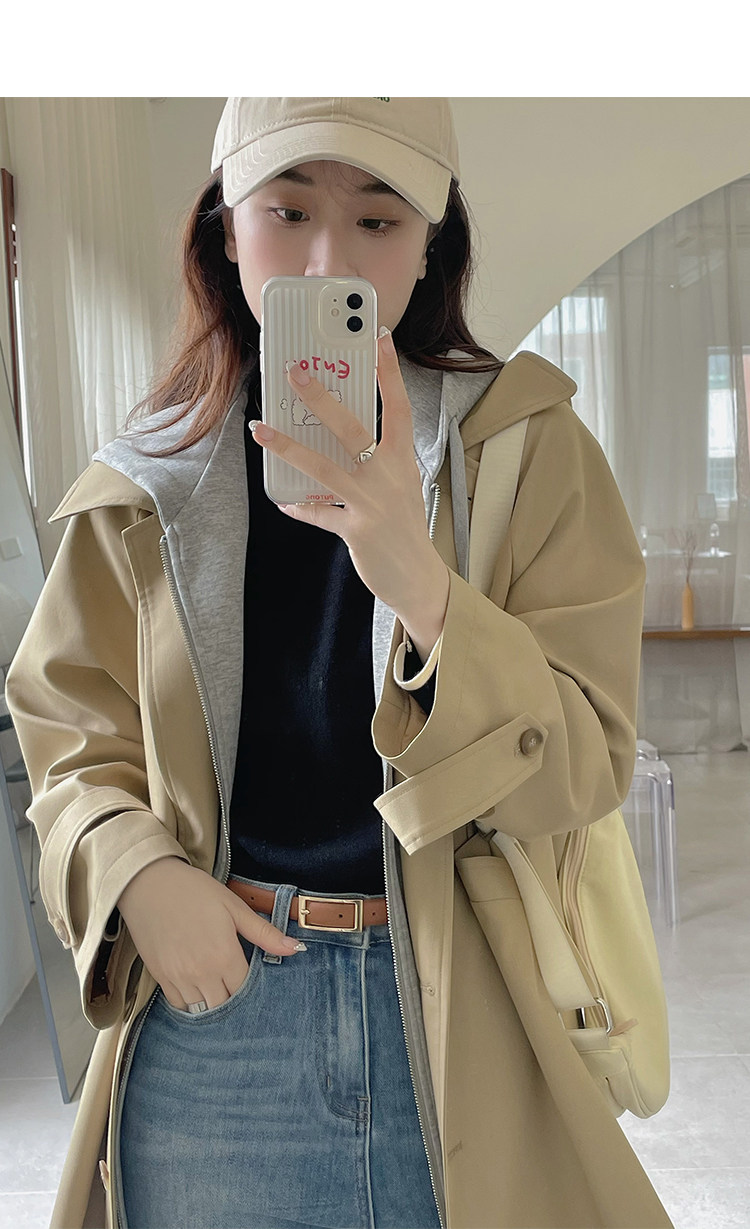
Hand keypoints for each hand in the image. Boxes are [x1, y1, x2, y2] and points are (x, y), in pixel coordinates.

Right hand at [116, 857, 304, 1010]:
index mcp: (224, 956)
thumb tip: (295, 948)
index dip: (252, 989)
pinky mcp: (160, 977)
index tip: (252, 979)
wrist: (149, 883)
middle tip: (237, 985)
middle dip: (233, 999)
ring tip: (219, 988)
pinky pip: (180, 1005)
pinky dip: (191, 1003)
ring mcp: (178, 978)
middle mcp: (201, 973)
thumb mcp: (234, 907)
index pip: (245, 991)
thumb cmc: (194, 891)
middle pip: (225, 1006)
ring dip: (213, 1003)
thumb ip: (264, 933)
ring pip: (202, 1010)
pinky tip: (198, 988)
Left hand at [249, 330, 449, 654]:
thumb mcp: (401, 486)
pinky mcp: (356, 530)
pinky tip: (283, 500)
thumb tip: (340, 435)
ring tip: (261, 429)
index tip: (378, 338)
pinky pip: (318, 514)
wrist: (419, 579)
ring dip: (289, 446)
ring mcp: (372, 503)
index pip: (398, 407)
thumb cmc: (406, 527)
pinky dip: (299, 506)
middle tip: (296, 373)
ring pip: (325, 467)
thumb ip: (379, 460)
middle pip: (353, 428)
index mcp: (403, 460)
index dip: (388, 373)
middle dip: (321, 400)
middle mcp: (389, 476)